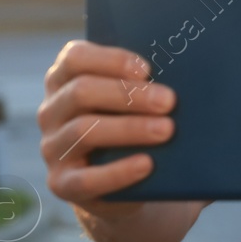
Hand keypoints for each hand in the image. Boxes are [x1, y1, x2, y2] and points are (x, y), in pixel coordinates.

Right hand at [37, 40, 176, 219]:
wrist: (127, 184)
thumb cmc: (136, 126)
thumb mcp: (136, 103)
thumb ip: (146, 85)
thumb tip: (188, 72)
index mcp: (65, 81)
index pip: (74, 57)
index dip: (110, 59)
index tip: (147, 69)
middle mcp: (52, 111)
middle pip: (81, 92)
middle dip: (128, 95)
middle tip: (169, 100)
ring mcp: (53, 148)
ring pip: (83, 131)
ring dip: (129, 128)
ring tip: (167, 130)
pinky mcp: (62, 183)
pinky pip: (86, 179)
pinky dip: (118, 171)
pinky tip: (146, 164)